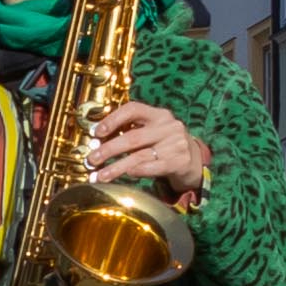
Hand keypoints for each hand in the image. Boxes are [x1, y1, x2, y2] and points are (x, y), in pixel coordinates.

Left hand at [89, 102, 205, 198]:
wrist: (193, 161)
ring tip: (99, 176)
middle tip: (92, 159)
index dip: (112, 119)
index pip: (133, 109)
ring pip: (139, 156)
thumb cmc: (164, 145)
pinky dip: (136, 171)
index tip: (96, 133)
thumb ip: (131, 131)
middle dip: (108, 149)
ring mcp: (176, 144)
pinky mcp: (179, 162)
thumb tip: (98, 140)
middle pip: (132, 137)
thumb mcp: (152, 132)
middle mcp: (169, 126)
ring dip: (116, 167)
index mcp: (159, 114)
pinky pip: (152, 167)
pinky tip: (125, 176)